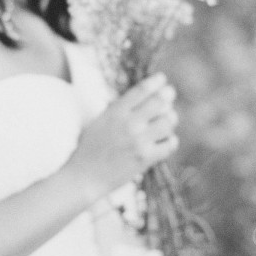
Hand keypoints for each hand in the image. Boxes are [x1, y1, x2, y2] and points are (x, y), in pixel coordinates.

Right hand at [62, 73, 178, 202]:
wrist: (84, 177)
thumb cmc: (89, 148)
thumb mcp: (100, 121)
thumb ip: (119, 109)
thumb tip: (142, 96)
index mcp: (115, 112)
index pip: (141, 90)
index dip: (155, 81)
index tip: (162, 79)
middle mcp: (129, 124)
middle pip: (159, 102)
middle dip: (168, 94)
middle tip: (170, 94)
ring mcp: (139, 141)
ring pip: (168, 121)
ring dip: (170, 118)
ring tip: (167, 120)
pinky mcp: (146, 158)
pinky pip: (170, 144)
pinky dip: (171, 140)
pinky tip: (166, 140)